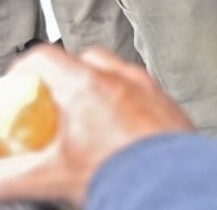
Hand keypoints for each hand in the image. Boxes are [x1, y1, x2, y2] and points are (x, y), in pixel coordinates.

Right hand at [0, 46, 193, 205]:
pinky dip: (128, 103)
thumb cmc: (123, 176)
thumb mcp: (49, 178)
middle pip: (83, 59)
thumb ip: (9, 177)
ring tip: (88, 119)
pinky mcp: (170, 105)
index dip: (24, 70)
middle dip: (64, 78)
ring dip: (99, 88)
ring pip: (118, 73)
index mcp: (87, 87)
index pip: (44, 57)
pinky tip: (121, 130)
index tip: (18, 88)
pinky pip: (144, 92)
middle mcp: (122, 80)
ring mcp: (150, 89)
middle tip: (52, 105)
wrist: (173, 187)